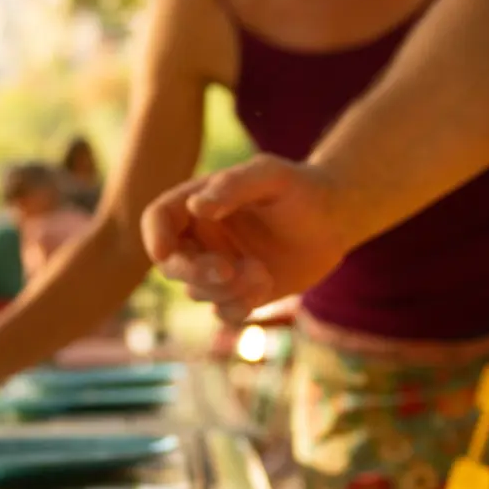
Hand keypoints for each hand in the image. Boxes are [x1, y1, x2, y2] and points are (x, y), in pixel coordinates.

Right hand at [140, 154, 349, 323]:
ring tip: (263, 272)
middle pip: (171, 263)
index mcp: (199, 201)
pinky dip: (238, 306)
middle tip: (228, 270)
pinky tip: (266, 286)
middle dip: (194, 271)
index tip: (166, 253)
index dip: (154, 236)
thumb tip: (196, 207)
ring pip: (198, 291)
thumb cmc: (301, 188)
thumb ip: (234, 185)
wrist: (334, 219)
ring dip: (227, 288)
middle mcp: (202, 236)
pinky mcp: (239, 293)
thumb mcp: (271, 176)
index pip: (158, 217)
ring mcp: (219, 267)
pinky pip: (222, 312)